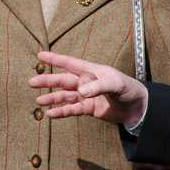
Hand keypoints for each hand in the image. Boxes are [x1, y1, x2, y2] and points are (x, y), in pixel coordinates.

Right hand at [28, 51, 147, 126]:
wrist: (138, 107)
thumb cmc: (128, 88)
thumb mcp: (114, 84)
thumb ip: (97, 86)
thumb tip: (80, 91)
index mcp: (91, 70)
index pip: (69, 63)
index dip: (55, 58)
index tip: (40, 55)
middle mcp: (86, 82)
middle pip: (63, 80)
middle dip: (48, 81)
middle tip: (32, 82)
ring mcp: (86, 95)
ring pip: (65, 96)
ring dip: (52, 98)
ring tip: (38, 100)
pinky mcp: (89, 109)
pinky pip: (72, 110)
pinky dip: (61, 112)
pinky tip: (51, 114)